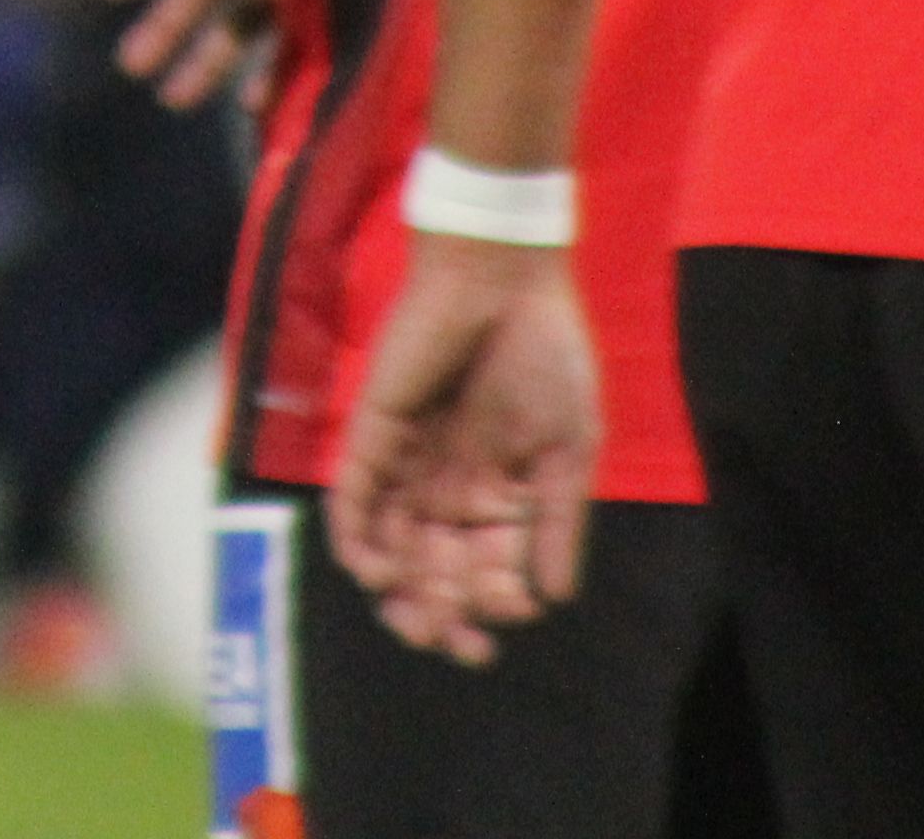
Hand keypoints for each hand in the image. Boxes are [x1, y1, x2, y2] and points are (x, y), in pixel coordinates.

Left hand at [327, 234, 598, 665]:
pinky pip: (353, 498)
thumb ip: (556, 522)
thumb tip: (555, 599)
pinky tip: (376, 571)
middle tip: (456, 642)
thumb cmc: (546, 353)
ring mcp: (409, 462)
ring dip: (400, 590)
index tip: (511, 612)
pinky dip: (356, 539)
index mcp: (502, 492)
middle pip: (437, 570)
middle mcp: (450, 485)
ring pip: (394, 546)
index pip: (489, 568)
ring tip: (418, 616)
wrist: (504, 280)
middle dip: (443, 613)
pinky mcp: (373, 433)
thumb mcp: (570, 447)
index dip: (494, 603)